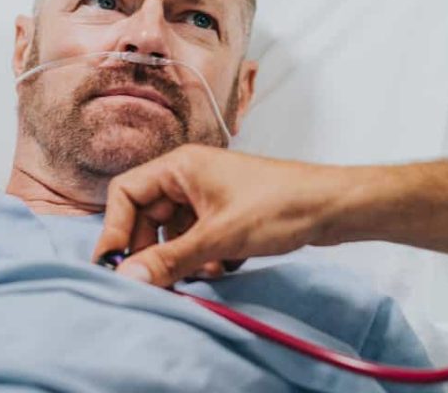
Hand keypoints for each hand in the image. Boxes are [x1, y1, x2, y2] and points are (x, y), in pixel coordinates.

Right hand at [93, 144, 348, 286]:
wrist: (333, 206)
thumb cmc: (279, 207)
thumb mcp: (219, 238)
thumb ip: (170, 260)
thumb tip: (127, 279)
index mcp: (180, 166)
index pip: (126, 193)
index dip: (114, 229)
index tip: (115, 266)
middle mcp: (189, 176)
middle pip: (146, 216)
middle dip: (152, 250)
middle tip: (158, 281)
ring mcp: (208, 195)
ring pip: (172, 232)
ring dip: (180, 257)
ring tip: (205, 272)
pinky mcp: (225, 213)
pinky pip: (196, 238)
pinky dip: (203, 256)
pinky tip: (225, 267)